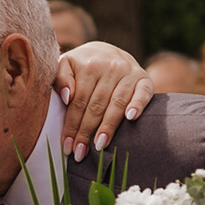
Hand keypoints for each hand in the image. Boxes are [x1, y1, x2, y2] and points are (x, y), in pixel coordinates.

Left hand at [55, 42, 155, 160]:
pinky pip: (143, 93)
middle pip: (96, 106)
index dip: (72, 124)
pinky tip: (130, 118)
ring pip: (117, 104)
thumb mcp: (66, 65)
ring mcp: (129, 73)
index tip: (67, 145)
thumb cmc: (82, 65)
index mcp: (89, 65)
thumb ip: (60, 78)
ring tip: (100, 145)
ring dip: (108, 126)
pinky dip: (138, 105)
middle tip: (80, 153)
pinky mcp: (144, 79)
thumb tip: (67, 97)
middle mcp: (110, 67)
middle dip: (86, 132)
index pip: (79, 101)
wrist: (108, 51)